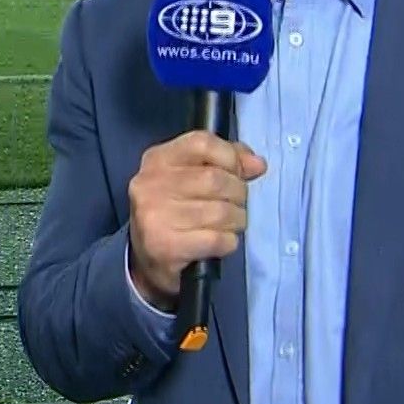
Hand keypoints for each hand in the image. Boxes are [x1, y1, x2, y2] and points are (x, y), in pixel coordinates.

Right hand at [126, 132, 268, 310]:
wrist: (146, 260)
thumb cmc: (175, 211)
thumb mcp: (191, 177)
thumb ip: (225, 162)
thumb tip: (257, 164)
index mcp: (157, 160)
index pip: (202, 143)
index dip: (230, 157)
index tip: (237, 173)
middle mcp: (150, 184)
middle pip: (215, 179)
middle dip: (238, 194)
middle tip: (236, 205)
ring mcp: (155, 216)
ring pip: (220, 211)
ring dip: (236, 220)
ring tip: (230, 224)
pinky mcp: (166, 246)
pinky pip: (218, 239)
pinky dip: (229, 242)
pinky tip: (220, 242)